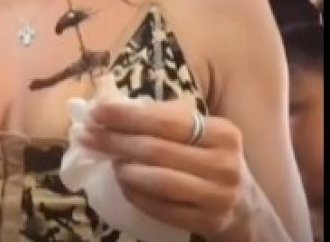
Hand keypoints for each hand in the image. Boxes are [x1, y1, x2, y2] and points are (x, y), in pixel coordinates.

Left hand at [78, 98, 261, 238]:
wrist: (242, 206)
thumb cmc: (209, 160)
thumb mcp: (200, 135)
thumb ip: (163, 120)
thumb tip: (110, 106)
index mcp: (223, 132)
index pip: (167, 121)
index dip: (128, 116)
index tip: (97, 111)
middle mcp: (224, 163)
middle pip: (158, 150)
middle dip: (116, 141)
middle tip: (86, 135)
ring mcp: (218, 196)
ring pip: (159, 181)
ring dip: (125, 169)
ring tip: (107, 160)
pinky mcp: (208, 222)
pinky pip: (161, 209)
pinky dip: (136, 195)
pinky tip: (122, 184)